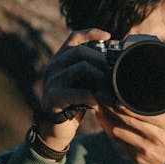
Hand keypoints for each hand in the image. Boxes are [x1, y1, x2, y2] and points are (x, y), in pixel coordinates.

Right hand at [36, 28, 110, 149]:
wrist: (54, 130)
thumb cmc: (72, 105)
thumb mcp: (80, 84)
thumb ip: (89, 71)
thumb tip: (112, 62)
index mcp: (59, 60)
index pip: (74, 37)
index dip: (91, 33)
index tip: (109, 36)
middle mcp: (53, 66)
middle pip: (81, 51)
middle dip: (101, 61)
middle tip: (112, 75)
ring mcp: (52, 81)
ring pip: (83, 67)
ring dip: (101, 78)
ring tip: (108, 90)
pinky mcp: (55, 97)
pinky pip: (82, 91)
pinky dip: (96, 97)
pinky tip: (99, 103)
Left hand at [96, 71, 164, 163]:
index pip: (141, 110)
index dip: (125, 101)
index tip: (114, 89)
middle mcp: (155, 135)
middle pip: (126, 117)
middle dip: (111, 105)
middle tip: (99, 92)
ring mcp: (144, 148)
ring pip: (119, 130)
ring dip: (107, 117)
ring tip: (98, 104)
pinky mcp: (137, 158)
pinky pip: (118, 142)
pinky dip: (109, 130)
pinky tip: (103, 120)